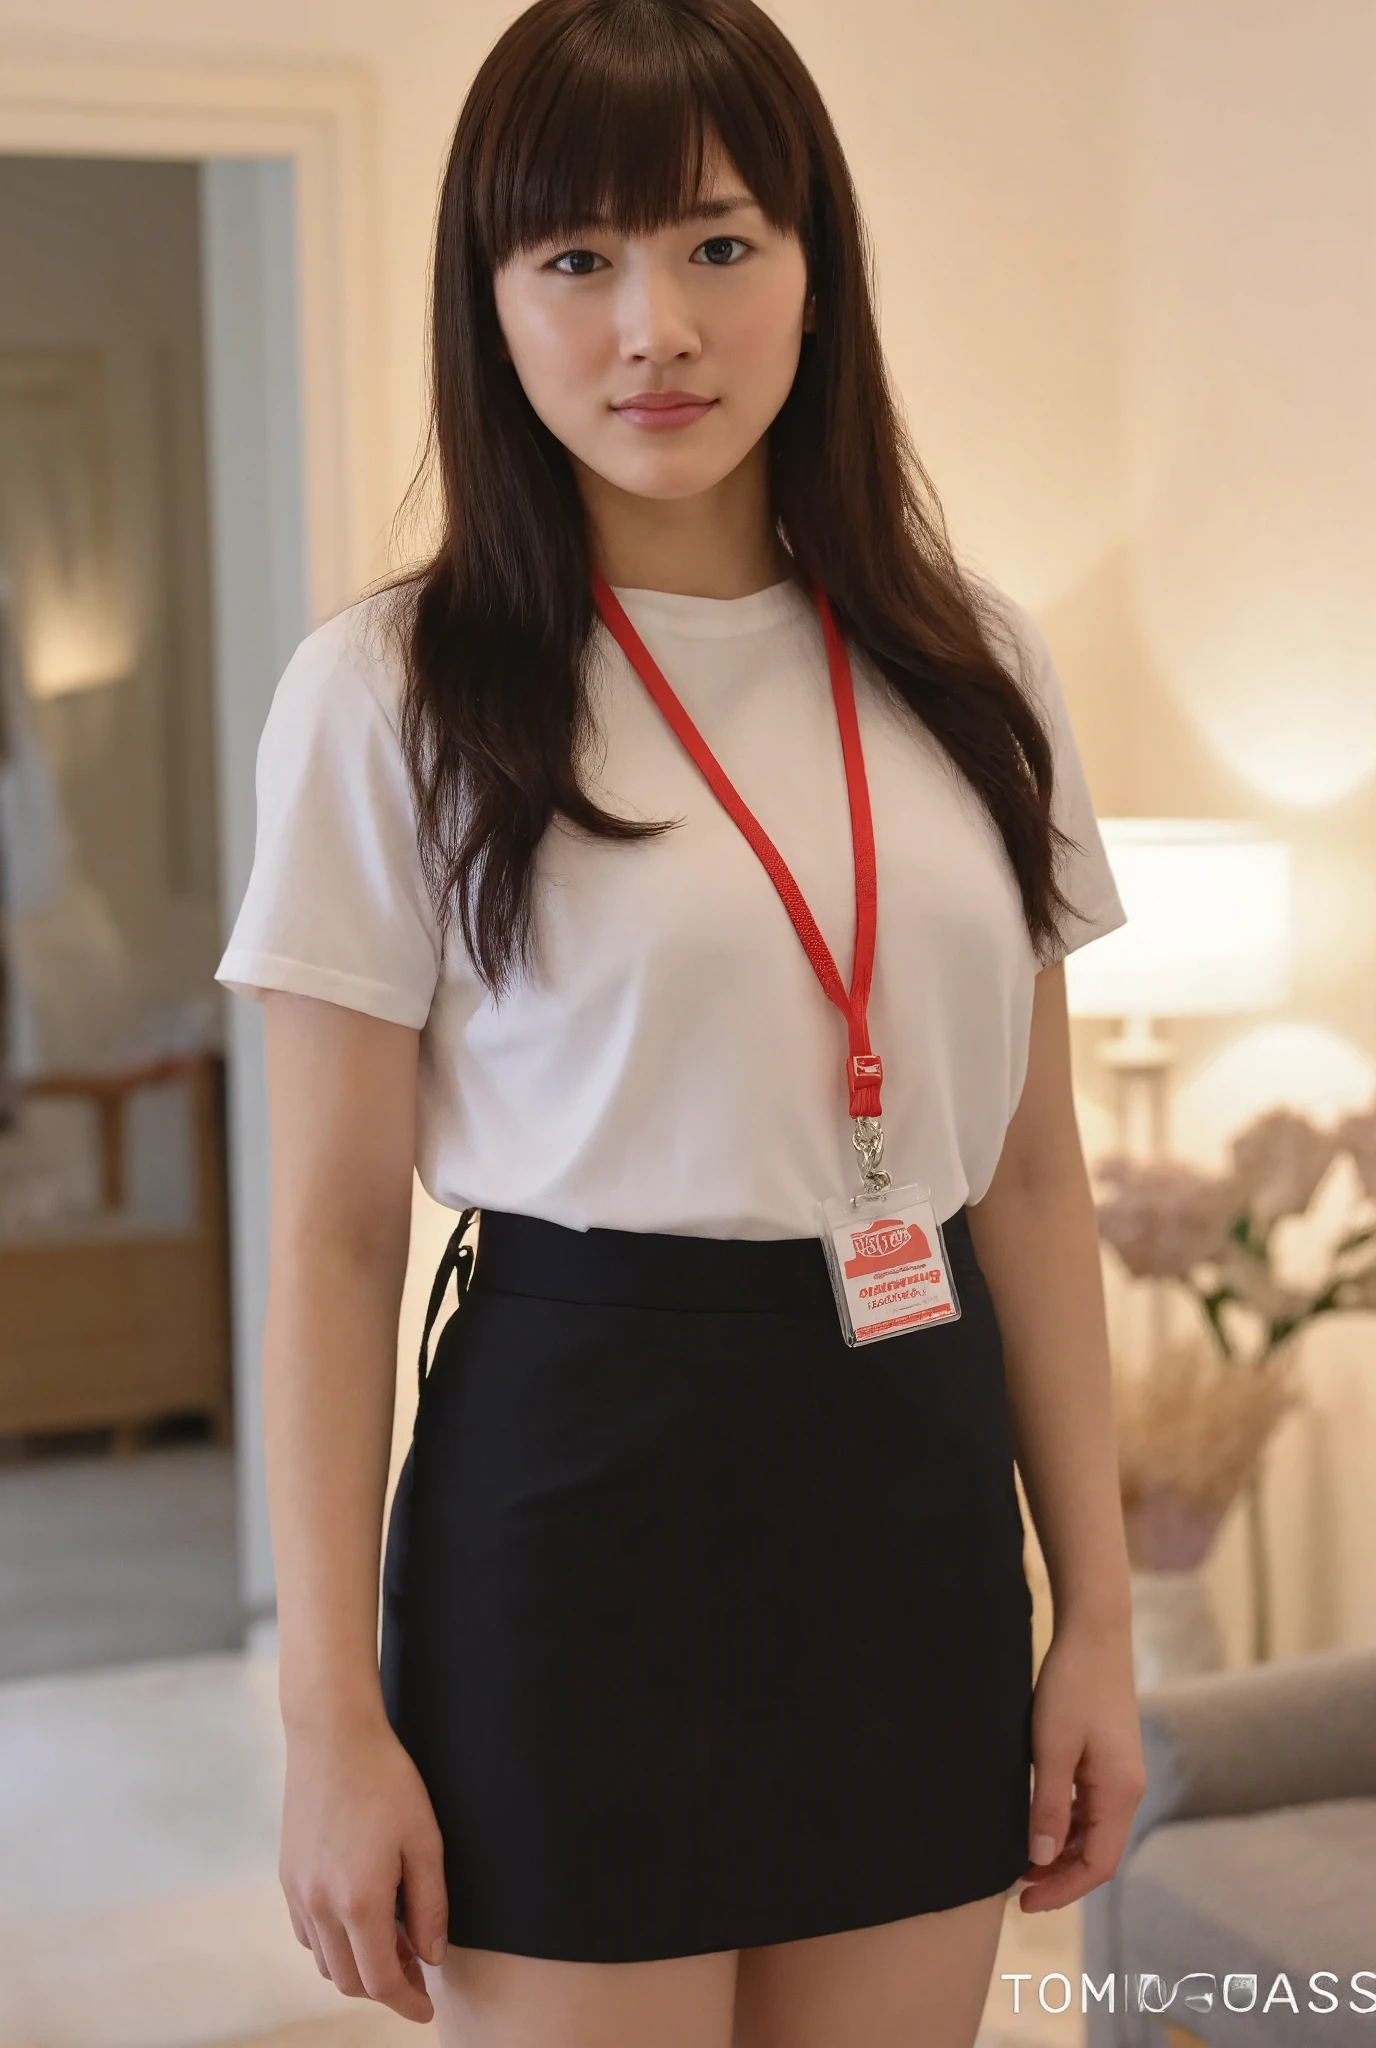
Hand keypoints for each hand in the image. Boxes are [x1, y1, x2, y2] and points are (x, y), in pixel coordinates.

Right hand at [280, 1712, 448, 2021]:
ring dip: (357, 1967)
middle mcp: (321, 1906)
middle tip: (416, 1969)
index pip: (381, 1980)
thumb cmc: (386, 1780)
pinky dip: (332, 1944)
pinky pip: (307, 1933)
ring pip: (324, 1962)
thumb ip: (430, 1904)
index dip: (406, 2002)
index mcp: (359, 1901)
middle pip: (350, 1980)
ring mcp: (298, 1893)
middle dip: (385, 1986)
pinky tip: (358, 1918)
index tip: (426, 2009)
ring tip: (393, 1941)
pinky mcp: (287, 1876)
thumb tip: (431, 1955)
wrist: (332, 1736)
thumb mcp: (425, 1839)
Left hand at [1016, 1614, 1145, 1911]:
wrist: (1093, 1633)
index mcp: (1121, 1792)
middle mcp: (1127, 1789)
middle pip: (1098, 1853)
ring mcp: (1119, 1774)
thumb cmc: (1072, 1685)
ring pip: (1092, 1832)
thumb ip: (1048, 1805)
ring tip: (1021, 1864)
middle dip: (1059, 1876)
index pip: (1099, 1864)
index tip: (1024, 1901)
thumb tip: (1038, 1860)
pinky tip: (1038, 1826)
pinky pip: (1089, 1808)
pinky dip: (1065, 1825)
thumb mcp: (1051, 1748)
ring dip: (1060, 1853)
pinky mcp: (1107, 1759)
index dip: (1062, 1889)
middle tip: (1016, 1889)